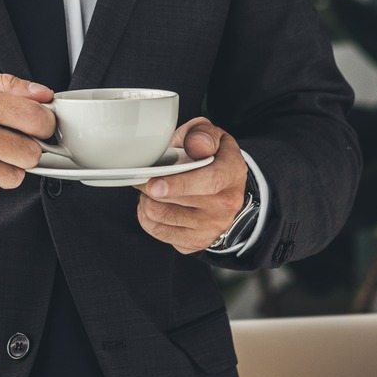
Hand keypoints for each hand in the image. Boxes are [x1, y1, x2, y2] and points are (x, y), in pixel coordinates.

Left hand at [136, 118, 248, 253]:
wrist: (226, 187)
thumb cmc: (212, 158)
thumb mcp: (212, 136)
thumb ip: (203, 134)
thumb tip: (196, 145)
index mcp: (231, 173)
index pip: (208, 183)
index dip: (178, 185)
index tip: (154, 184)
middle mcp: (226, 205)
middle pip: (177, 202)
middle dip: (150, 186)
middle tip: (145, 176)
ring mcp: (212, 227)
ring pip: (161, 217)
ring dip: (146, 200)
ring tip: (152, 189)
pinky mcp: (196, 242)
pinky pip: (158, 231)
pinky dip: (147, 217)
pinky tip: (155, 204)